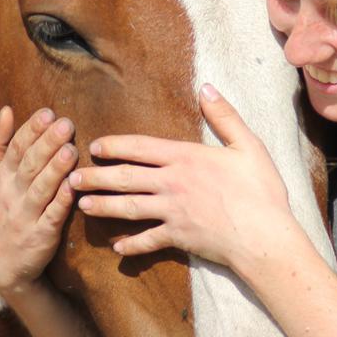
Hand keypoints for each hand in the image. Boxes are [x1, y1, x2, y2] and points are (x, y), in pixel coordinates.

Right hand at [0, 107, 77, 299]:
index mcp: (1, 176)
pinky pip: (52, 216)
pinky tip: (73, 187)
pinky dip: (62, 202)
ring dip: (55, 169)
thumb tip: (6, 109)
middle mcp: (11, 194)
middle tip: (66, 124)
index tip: (48, 113)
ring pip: (40, 189)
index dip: (31, 130)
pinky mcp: (41, 235)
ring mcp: (25, 215)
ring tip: (71, 150)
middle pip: (29, 165)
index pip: (15, 148)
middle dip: (47, 144)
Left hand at [69, 85, 297, 272]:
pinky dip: (131, 245)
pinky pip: (148, 241)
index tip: (95, 147)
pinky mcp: (178, 237)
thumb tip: (207, 88)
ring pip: (127, 208)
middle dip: (95, 177)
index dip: (114, 146)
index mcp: (185, 158)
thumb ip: (224, 116)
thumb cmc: (261, 190)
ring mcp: (172, 212)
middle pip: (124, 178)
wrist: (264, 236)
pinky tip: (117, 247)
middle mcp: (172, 184)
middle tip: (72, 177)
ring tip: (81, 205)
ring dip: (102, 206)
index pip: (140, 148)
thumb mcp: (248, 146)